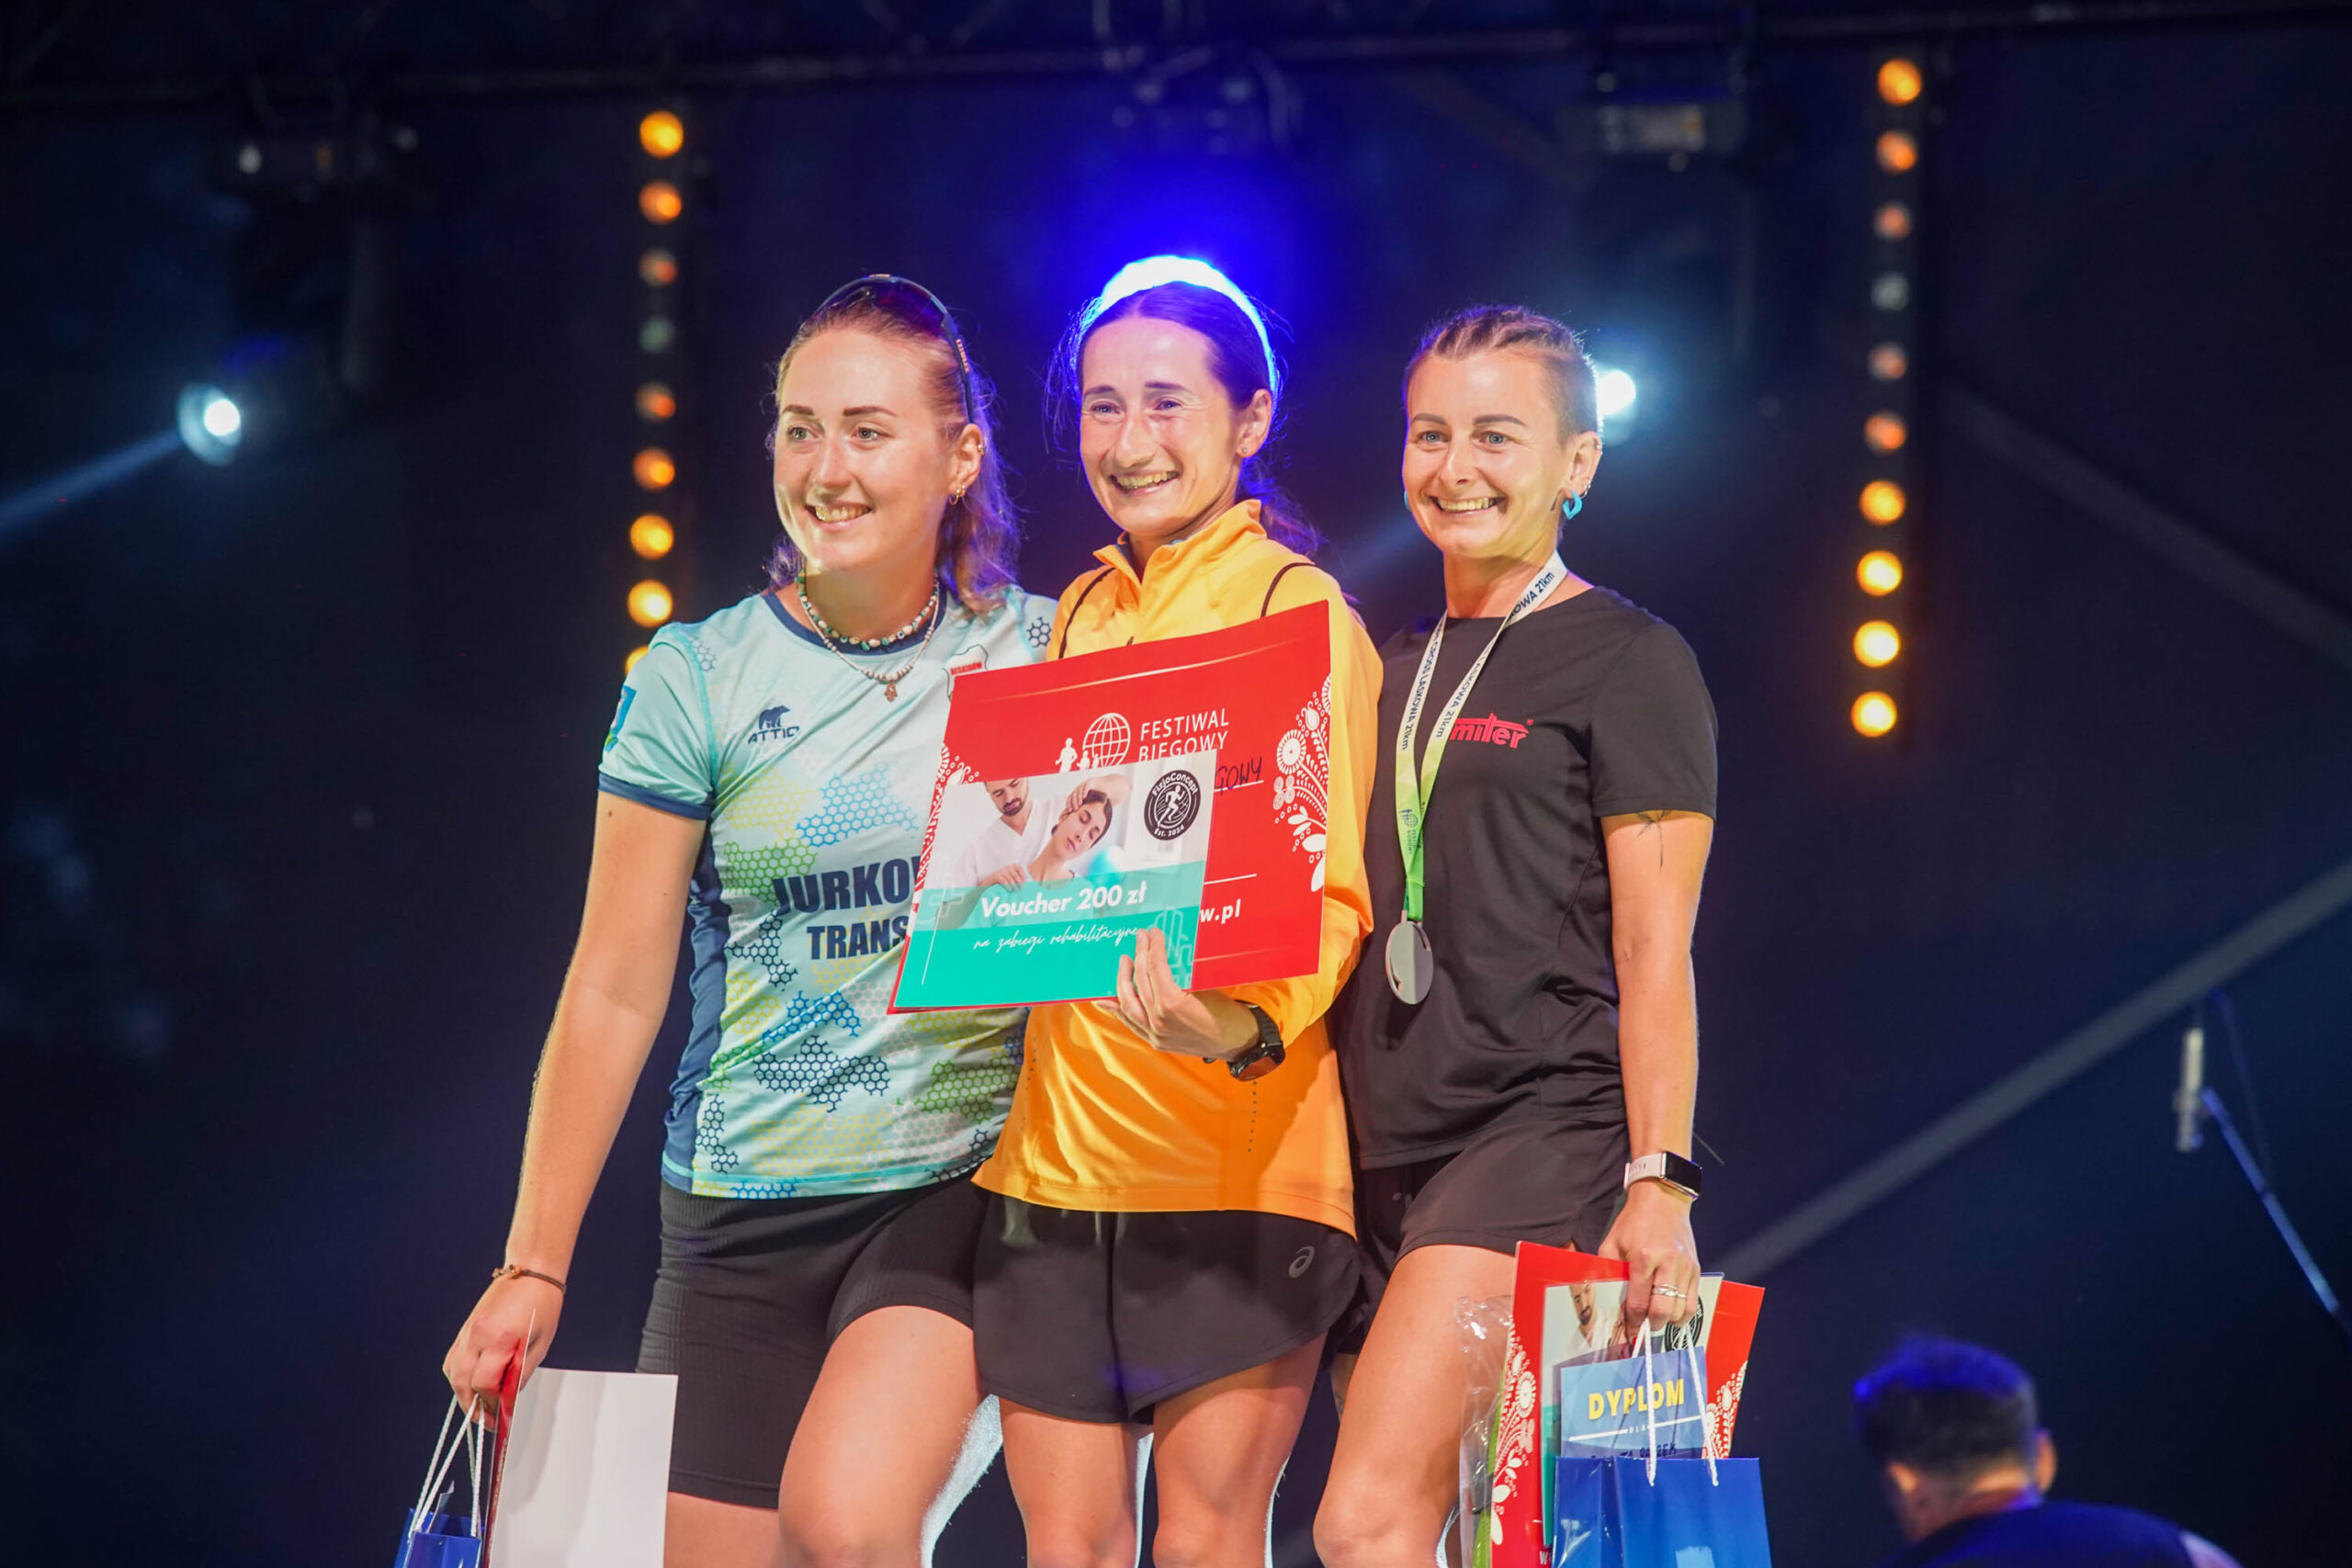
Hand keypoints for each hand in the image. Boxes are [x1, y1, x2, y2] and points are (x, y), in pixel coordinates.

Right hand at [442, 1271, 561, 1422]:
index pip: (485, 1384)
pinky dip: (458, 1376)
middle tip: (487, 1421)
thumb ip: (520, 1374)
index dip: (492, 1405)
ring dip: (462, 1394)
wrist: (530, 1272)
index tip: (501, 1418)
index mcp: (500, 1339)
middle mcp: (478, 1335)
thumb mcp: (540, 1344)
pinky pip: (453, 1359)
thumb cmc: (541, 1304)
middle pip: (462, 1383)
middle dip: (472, 1407)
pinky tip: (472, 1384)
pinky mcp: (465, 1329)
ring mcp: (467, 1331)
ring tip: (479, 1406)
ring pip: (453, 1373)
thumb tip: (508, 1400)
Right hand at [978, 864, 1029, 888]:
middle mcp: (1006, 868)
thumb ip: (1017, 879)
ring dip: (1014, 885)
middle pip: (1015, 874)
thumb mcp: (1010, 879)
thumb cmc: (1001, 882)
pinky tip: (1009, 889)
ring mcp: (1001, 871)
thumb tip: (1026, 884)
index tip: (1025, 881)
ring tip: (1015, 890)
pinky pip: (1003, 880)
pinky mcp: (996, 876)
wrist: (987, 884)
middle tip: (1020, 889)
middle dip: (1019, 883)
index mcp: (1011, 867)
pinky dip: (1007, 885)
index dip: (1023, 874)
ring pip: (1010, 878)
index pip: (1019, 868)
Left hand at [1113, 926, 1254, 1060]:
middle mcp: (1158, 1020)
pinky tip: (1104, 1000)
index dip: (1153, 947)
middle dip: (1139, 956)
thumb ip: (1182, 974)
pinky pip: (1131, 1023)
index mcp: (1172, 1003)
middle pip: (1141, 982)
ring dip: (1124, 980)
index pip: (1156, 968)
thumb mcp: (1207, 986)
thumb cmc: (1228, 1013)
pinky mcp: (1155, 1041)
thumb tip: (1165, 955)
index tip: (1153, 933)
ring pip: (1129, 1003)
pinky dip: (1117, 1010)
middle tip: (1140, 938)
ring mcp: (1155, 1033)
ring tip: (1124, 961)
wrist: (1238, 1042)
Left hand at [1598, 1181, 1699, 1333]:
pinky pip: (1693, 1301)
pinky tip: (1671, 1312)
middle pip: (1662, 1311)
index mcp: (1642, 1258)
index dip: (1632, 1321)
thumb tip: (1606, 1300)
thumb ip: (1607, 1271)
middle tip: (1642, 1327)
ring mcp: (1684, 1267)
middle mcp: (1667, 1264)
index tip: (1628, 1328)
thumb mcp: (1611, 1243)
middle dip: (1650, 1326)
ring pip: (1680, 1311)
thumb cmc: (1634, 1221)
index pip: (1638, 1303)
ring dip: (1667, 1321)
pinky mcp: (1695, 1268)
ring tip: (1655, 1318)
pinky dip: (1682, 1313)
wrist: (1662, 1199)